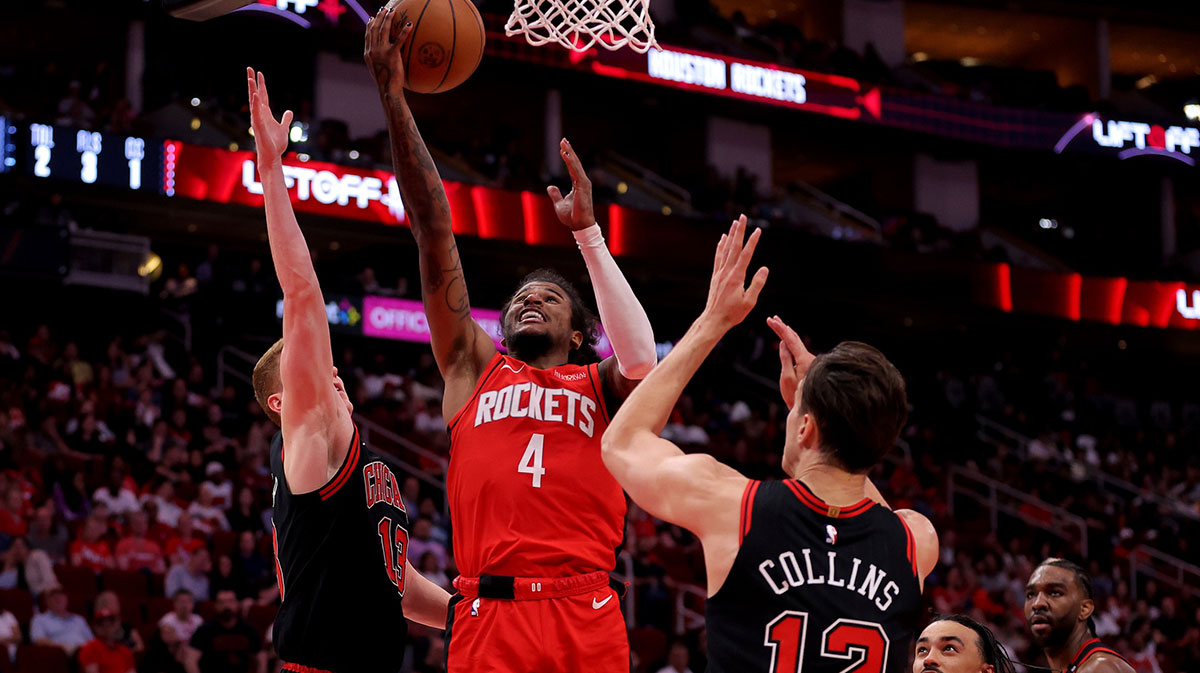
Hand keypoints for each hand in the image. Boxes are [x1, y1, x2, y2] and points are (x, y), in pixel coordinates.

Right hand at [246, 68, 291, 163]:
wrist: (272, 155)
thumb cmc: (276, 144)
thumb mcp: (284, 128)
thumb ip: (285, 119)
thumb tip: (289, 112)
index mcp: (265, 113)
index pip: (262, 95)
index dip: (261, 84)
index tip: (259, 73)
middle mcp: (259, 114)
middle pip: (255, 94)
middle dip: (252, 81)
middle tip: (249, 67)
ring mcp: (257, 119)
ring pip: (253, 101)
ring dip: (251, 89)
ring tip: (249, 78)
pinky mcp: (258, 126)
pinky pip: (256, 113)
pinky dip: (256, 103)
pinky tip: (256, 94)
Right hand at [364, 5, 413, 92]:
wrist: (388, 90)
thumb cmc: (386, 82)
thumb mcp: (378, 69)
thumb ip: (378, 59)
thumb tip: (383, 53)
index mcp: (368, 53)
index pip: (367, 35)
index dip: (370, 25)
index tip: (372, 17)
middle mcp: (372, 50)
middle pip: (375, 29)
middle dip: (379, 17)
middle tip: (384, 9)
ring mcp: (381, 52)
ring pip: (383, 30)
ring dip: (388, 19)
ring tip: (393, 11)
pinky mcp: (391, 55)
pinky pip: (399, 40)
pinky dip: (404, 31)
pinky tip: (410, 25)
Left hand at [546, 138, 595, 230]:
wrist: (579, 225)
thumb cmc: (572, 217)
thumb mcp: (559, 204)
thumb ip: (555, 194)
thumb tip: (550, 187)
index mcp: (578, 184)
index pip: (572, 168)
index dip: (567, 157)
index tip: (562, 147)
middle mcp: (582, 182)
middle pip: (575, 163)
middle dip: (569, 150)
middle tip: (563, 140)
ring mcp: (584, 183)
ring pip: (575, 164)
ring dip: (569, 153)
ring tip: (564, 143)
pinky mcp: (583, 186)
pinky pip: (575, 171)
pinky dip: (570, 162)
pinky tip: (565, 154)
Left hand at [700, 215, 767, 332]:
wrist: (713, 320)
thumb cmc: (733, 313)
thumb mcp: (749, 302)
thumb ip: (757, 284)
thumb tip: (764, 269)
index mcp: (736, 277)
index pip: (746, 254)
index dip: (752, 241)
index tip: (758, 230)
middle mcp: (727, 271)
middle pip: (734, 247)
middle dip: (739, 231)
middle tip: (742, 217)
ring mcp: (720, 273)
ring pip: (725, 249)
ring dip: (731, 235)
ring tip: (734, 223)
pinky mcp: (716, 276)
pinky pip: (718, 257)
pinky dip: (721, 246)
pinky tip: (722, 239)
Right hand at [766, 315, 814, 409]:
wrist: (810, 409)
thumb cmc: (796, 396)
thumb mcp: (787, 377)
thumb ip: (785, 358)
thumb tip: (782, 343)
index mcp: (804, 359)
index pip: (790, 339)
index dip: (779, 328)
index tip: (770, 320)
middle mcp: (810, 358)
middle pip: (795, 339)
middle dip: (783, 328)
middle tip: (772, 318)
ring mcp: (811, 362)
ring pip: (798, 344)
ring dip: (787, 334)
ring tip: (779, 324)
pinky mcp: (809, 366)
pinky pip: (799, 350)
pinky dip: (791, 342)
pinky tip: (787, 339)